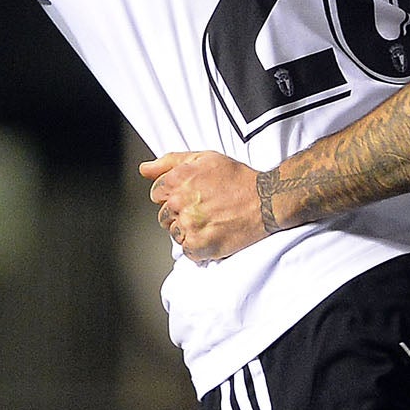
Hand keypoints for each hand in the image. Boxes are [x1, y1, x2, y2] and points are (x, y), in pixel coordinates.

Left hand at [141, 151, 268, 261]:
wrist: (265, 200)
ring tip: (211, 220)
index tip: (189, 196)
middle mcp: (180, 202)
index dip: (172, 195)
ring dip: (189, 230)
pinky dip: (198, 246)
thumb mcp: (204, 158)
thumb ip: (169, 162)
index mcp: (178, 179)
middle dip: (179, 213)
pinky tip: (213, 233)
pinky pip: (187, 251)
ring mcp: (189, 225)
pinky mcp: (200, 245)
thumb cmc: (237, 178)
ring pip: (175, 234)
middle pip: (164, 215)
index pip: (156, 194)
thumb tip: (144, 169)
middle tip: (204, 208)